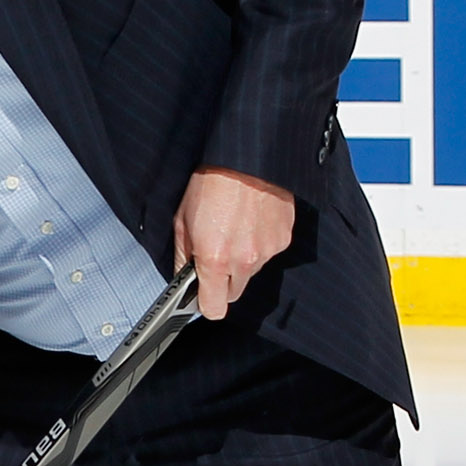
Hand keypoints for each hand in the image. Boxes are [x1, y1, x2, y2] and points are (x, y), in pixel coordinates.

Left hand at [173, 165, 298, 319]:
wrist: (246, 156)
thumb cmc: (213, 182)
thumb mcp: (182, 220)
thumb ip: (182, 256)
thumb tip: (182, 276)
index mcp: (215, 258)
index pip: (214, 309)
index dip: (206, 303)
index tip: (202, 295)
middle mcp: (243, 260)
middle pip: (234, 294)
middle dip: (223, 282)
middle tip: (216, 255)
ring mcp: (267, 251)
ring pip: (251, 272)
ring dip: (242, 260)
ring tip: (234, 229)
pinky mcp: (283, 238)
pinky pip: (268, 253)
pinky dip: (259, 243)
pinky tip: (250, 221)